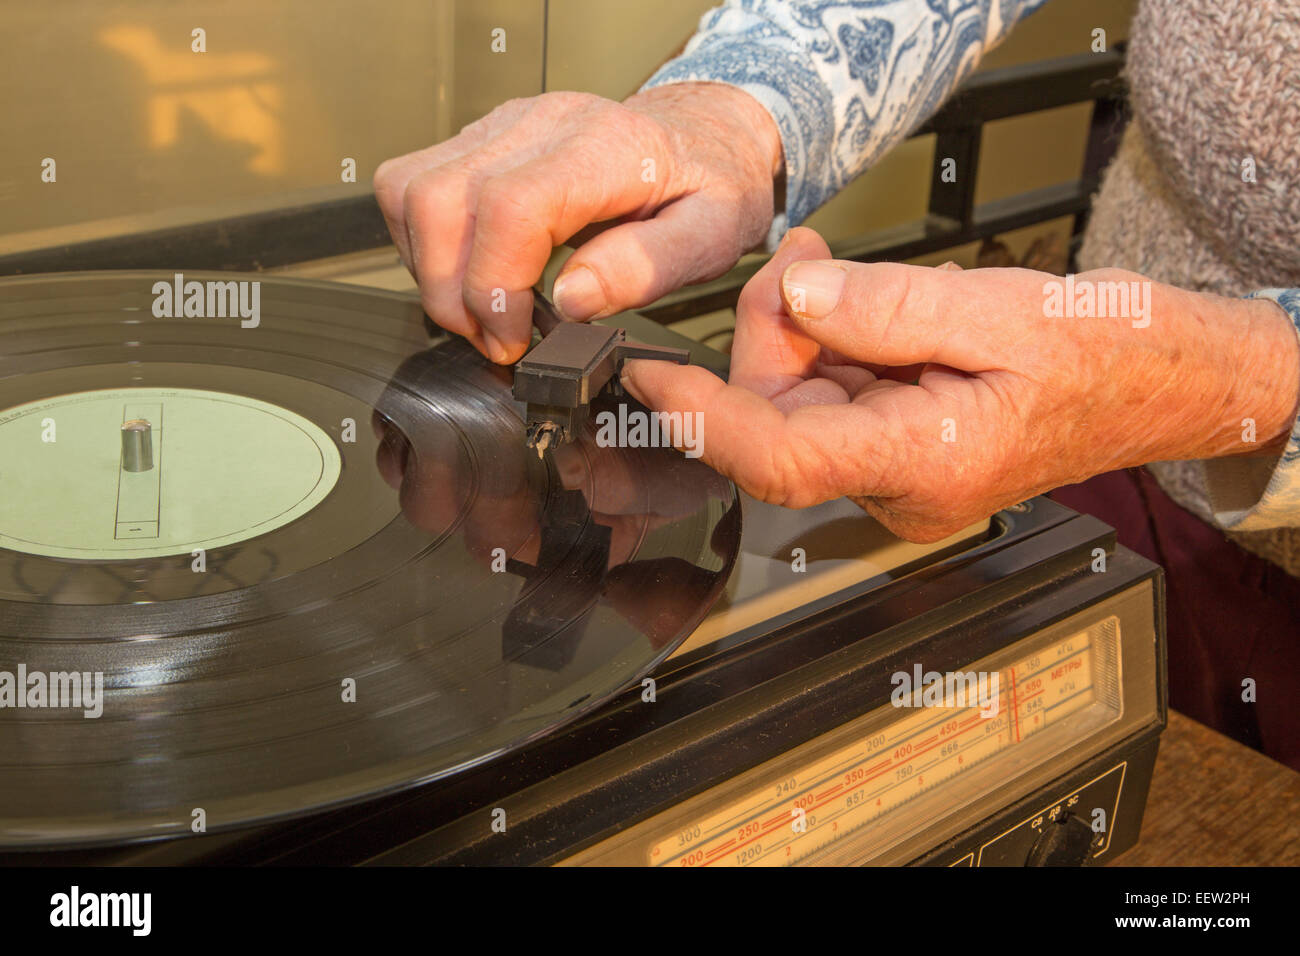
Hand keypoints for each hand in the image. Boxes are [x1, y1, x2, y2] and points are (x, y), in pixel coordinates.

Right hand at [373, 84, 783, 363]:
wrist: (704, 138)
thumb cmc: (709, 187)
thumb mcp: (711, 236)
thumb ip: (645, 267)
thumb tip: (572, 299)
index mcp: (603, 147)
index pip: (510, 207)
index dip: (495, 285)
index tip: (514, 338)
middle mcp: (541, 124)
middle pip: (442, 200)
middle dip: (453, 293)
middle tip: (497, 340)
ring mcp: (502, 126)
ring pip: (411, 191)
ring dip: (430, 271)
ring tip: (482, 313)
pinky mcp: (481, 138)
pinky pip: (412, 184)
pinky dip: (424, 243)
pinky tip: (468, 274)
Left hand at [621, 228, 1299, 541]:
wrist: (1162, 384)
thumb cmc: (1106, 355)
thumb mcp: (998, 310)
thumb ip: (887, 310)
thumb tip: (798, 299)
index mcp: (930, 460)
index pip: (780, 458)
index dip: (702, 418)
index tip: (649, 378)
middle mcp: (904, 487)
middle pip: (779, 423)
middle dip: (767, 339)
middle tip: (798, 267)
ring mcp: (899, 478)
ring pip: (799, 411)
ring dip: (796, 338)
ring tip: (830, 274)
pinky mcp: (898, 455)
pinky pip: (831, 405)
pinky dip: (823, 351)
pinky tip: (845, 306)